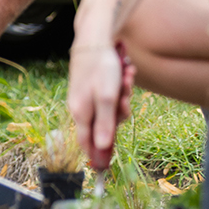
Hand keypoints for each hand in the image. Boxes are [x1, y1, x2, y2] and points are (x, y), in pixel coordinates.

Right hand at [68, 41, 135, 169]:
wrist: (94, 39)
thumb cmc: (100, 68)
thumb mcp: (107, 97)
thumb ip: (105, 123)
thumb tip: (102, 147)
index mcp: (82, 113)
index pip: (87, 143)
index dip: (97, 156)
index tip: (106, 169)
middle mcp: (81, 108)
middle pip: (104, 126)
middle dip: (120, 113)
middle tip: (125, 96)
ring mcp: (87, 98)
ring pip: (110, 110)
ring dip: (123, 96)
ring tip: (126, 76)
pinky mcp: (92, 89)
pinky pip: (110, 97)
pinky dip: (120, 87)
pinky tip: (125, 72)